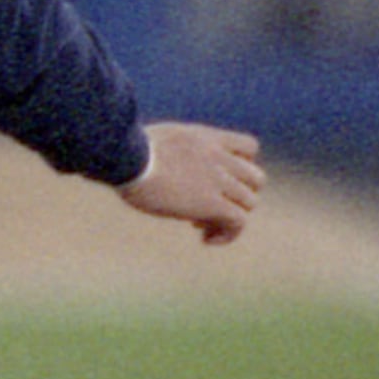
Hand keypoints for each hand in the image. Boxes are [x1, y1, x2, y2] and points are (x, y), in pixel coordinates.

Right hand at [119, 120, 263, 244]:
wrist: (124, 157)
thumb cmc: (122, 151)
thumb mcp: (151, 141)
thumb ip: (165, 150)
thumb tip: (146, 163)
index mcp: (205, 138)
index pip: (249, 148)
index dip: (242, 166)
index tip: (218, 180)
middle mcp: (218, 157)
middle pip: (255, 179)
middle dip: (236, 195)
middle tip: (205, 206)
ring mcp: (217, 179)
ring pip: (249, 202)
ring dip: (230, 217)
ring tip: (200, 226)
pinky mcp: (211, 203)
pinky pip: (238, 221)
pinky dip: (228, 234)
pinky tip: (205, 239)